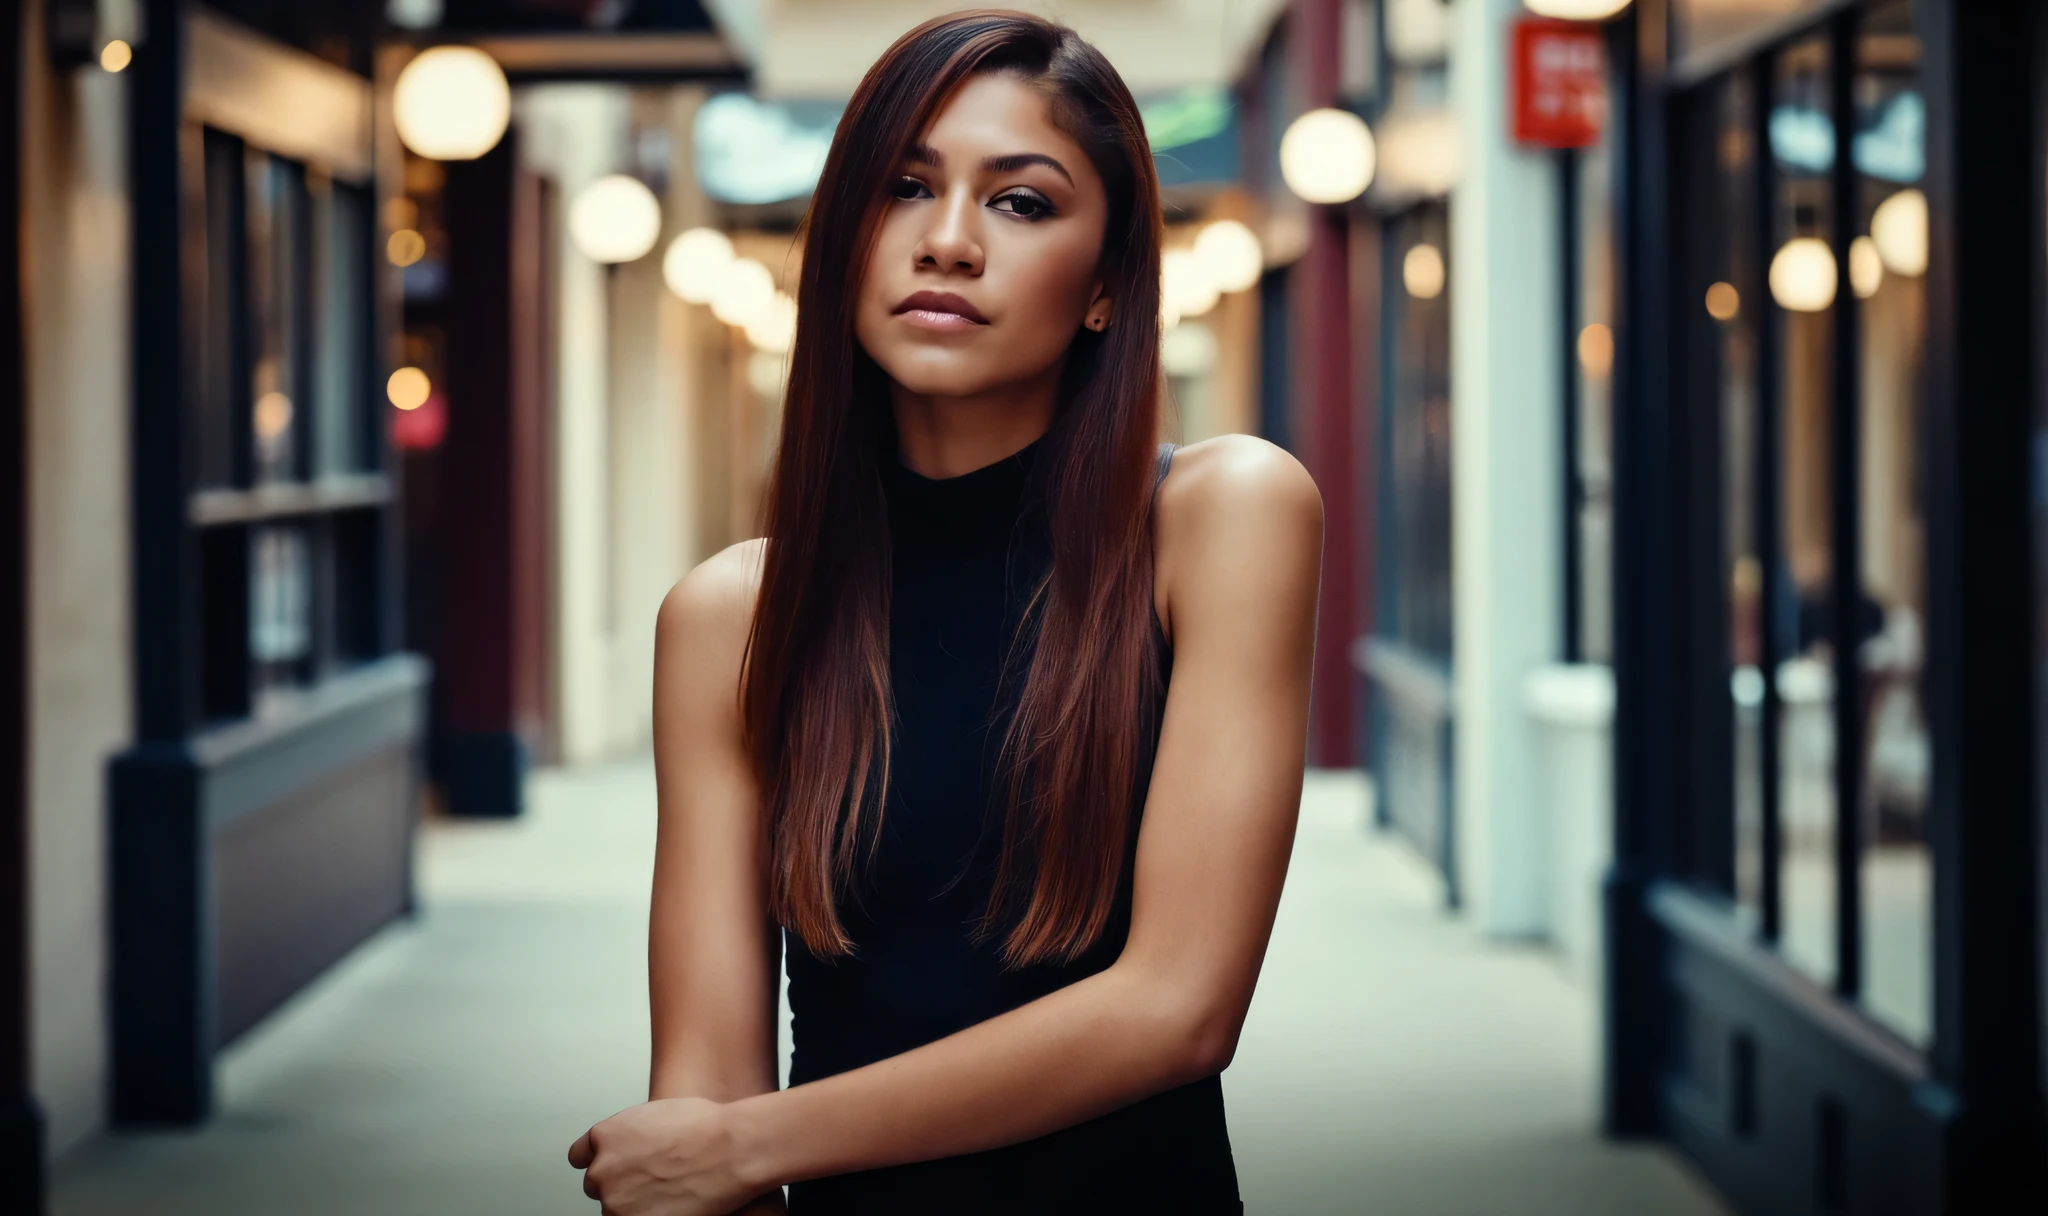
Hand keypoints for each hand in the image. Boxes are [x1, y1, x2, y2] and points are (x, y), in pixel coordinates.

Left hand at [568, 1097, 770, 1215]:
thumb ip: (629, 1133)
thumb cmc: (707, 1128)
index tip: (613, 1166)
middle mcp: (603, 1169)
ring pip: (615, 1209)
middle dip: (619, 1184)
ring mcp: (616, 1201)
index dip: (600, 1160)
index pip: (580, 1156)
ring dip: (634, 1205)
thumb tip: (628, 1147)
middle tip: (651, 1181)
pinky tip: (671, 1205)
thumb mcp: (655, 1115)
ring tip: (669, 1193)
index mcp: (606, 1136)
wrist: (732, 1150)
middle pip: (597, 1185)